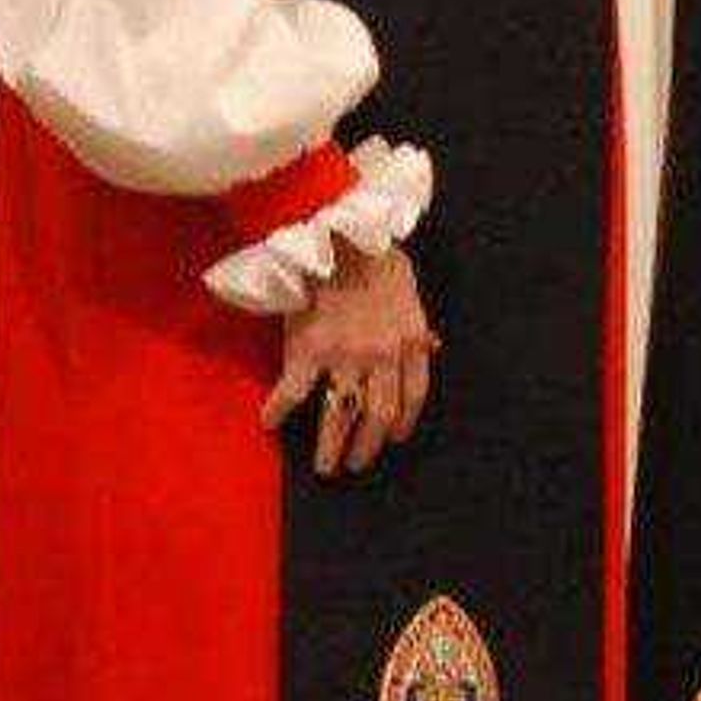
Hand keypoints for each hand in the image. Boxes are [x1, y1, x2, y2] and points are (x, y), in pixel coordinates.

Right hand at [259, 247, 437, 477]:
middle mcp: (380, 357)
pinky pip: (294, 391)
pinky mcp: (308, 350)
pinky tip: (268, 422)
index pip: (413, 396)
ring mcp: (344, 357)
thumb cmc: (375, 255)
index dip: (404, 423)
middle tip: (356, 464)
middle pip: (379, 416)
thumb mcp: (410, 289)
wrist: (339, 234)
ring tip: (325, 467)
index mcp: (408, 342)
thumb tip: (433, 347)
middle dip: (368, 446)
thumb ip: (418, 324)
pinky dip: (279, 409)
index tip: (394, 438)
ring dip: (332, 446)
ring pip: (340, 415)